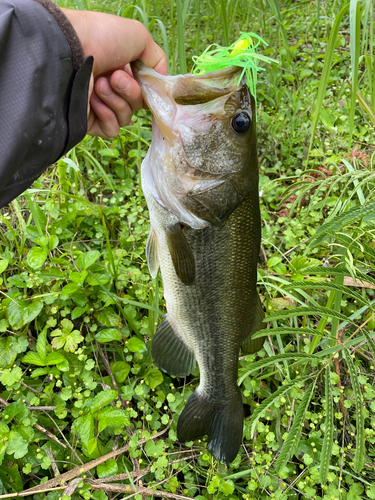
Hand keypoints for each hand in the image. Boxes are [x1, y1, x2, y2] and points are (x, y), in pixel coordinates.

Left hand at [61, 9, 167, 137]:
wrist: (68, 50)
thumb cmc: (100, 38)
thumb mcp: (138, 37)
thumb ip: (158, 59)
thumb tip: (161, 83)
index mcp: (121, 70)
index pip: (145, 91)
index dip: (148, 89)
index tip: (147, 81)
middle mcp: (110, 88)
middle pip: (137, 106)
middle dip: (131, 92)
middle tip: (115, 77)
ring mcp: (99, 106)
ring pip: (126, 118)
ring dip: (118, 101)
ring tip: (100, 84)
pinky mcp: (88, 123)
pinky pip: (112, 130)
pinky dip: (108, 116)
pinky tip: (94, 100)